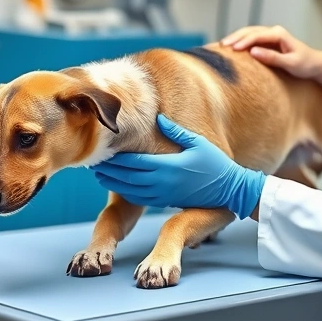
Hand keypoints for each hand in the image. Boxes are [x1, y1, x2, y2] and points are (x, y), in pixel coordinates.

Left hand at [90, 115, 265, 218]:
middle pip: (127, 177)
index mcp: (168, 167)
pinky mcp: (166, 202)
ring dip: (113, 183)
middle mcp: (163, 183)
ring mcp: (163, 195)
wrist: (229, 191)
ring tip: (99, 174)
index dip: (115, 158)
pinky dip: (125, 192)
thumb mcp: (197, 143)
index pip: (134, 162)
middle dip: (108, 170)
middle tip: (92, 161)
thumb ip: (175, 132)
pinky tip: (117, 185)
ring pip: (130, 190)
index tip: (102, 150)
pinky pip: (140, 198)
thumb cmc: (215, 164)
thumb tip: (158, 118)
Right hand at [220, 25, 321, 78]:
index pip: (257, 35)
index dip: (243, 41)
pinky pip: (250, 40)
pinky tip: (230, 48)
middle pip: (249, 31)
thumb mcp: (291, 64)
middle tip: (221, 46)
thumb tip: (253, 52)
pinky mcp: (267, 42)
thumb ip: (273, 58)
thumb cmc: (305, 64)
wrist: (315, 64)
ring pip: (248, 34)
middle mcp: (273, 31)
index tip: (232, 49)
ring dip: (235, 38)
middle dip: (234, 37)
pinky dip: (239, 42)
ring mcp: (269, 36)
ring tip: (221, 46)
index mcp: (279, 34)